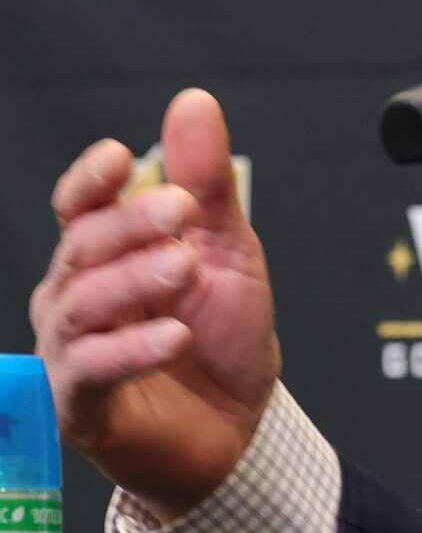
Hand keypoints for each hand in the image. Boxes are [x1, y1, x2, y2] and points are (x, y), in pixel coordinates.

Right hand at [29, 89, 279, 519]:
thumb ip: (208, 184)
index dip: (90, 180)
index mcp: (104, 257)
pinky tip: (175, 335)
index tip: (121, 157)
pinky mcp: (83, 406)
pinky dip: (134, 350)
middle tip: (181, 208)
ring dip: (133, 281)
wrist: (239, 430)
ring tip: (185, 266)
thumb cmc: (222, 338)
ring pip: (82, 305)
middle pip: (82, 248)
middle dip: (129, 224)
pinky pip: (94, 370)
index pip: (78, 208)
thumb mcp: (228, 252)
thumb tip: (193, 102)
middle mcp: (76, 299)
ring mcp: (72, 352)